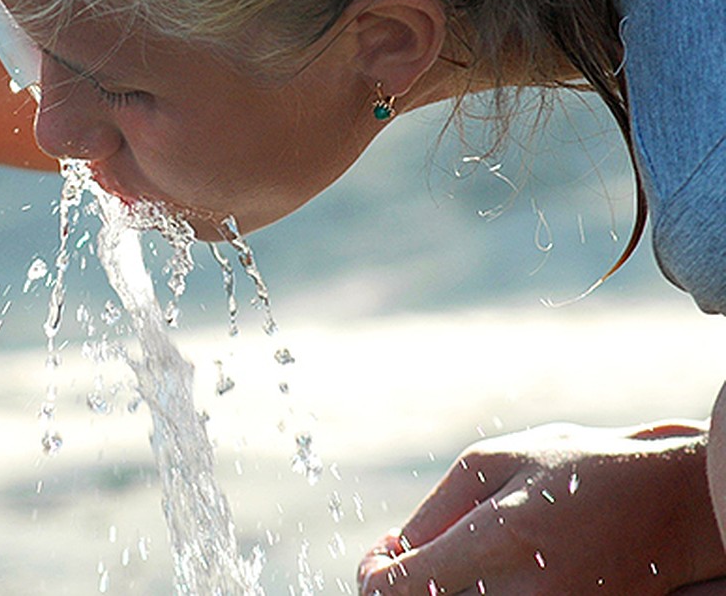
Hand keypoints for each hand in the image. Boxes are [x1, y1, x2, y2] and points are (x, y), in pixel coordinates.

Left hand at [357, 421, 725, 594]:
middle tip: (406, 556)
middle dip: (405, 584)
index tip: (377, 558)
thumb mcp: (495, 462)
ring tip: (456, 556)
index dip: (372, 576)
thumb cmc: (581, 467)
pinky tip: (488, 571)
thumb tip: (397, 550)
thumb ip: (436, 510)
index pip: (400, 589)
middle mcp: (524, 593)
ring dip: (441, 591)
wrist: (674, 502)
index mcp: (499, 541)